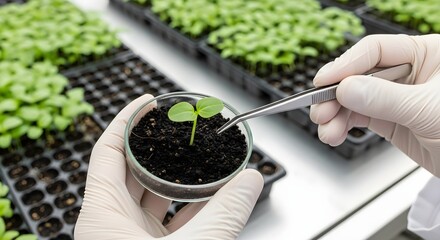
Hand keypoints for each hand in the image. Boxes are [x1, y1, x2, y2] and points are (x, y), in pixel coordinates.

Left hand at [75, 94, 263, 238]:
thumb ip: (225, 213)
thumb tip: (252, 181)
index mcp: (101, 215)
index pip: (108, 149)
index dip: (127, 120)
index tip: (148, 101)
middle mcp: (108, 224)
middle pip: (131, 169)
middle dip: (158, 147)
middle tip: (182, 129)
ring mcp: (126, 239)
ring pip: (150, 197)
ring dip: (176, 179)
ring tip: (201, 160)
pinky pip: (163, 221)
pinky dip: (185, 209)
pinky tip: (209, 199)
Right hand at [310, 34, 439, 176]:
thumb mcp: (428, 109)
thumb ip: (385, 98)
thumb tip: (346, 88)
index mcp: (426, 54)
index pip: (376, 50)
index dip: (347, 64)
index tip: (325, 81)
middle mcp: (408, 73)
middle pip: (359, 75)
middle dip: (336, 95)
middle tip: (320, 110)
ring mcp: (397, 97)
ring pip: (355, 99)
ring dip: (335, 114)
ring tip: (327, 129)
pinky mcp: (390, 119)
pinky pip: (359, 117)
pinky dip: (343, 125)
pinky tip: (335, 133)